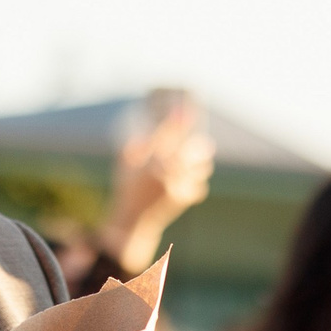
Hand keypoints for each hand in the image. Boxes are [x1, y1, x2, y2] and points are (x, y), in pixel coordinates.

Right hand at [102, 96, 214, 269]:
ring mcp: (175, 187)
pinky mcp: (182, 200)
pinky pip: (199, 186)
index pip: (167, 136)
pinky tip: (192, 181)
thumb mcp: (125, 164)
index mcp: (148, 161)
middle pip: (191, 152)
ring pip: (199, 169)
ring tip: (201, 162)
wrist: (132, 220)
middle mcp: (163, 173)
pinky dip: (198, 182)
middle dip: (200, 146)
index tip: (188, 111)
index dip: (178, 122)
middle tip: (204, 144)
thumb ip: (137, 144)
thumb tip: (153, 129)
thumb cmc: (127, 188)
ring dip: (202, 164)